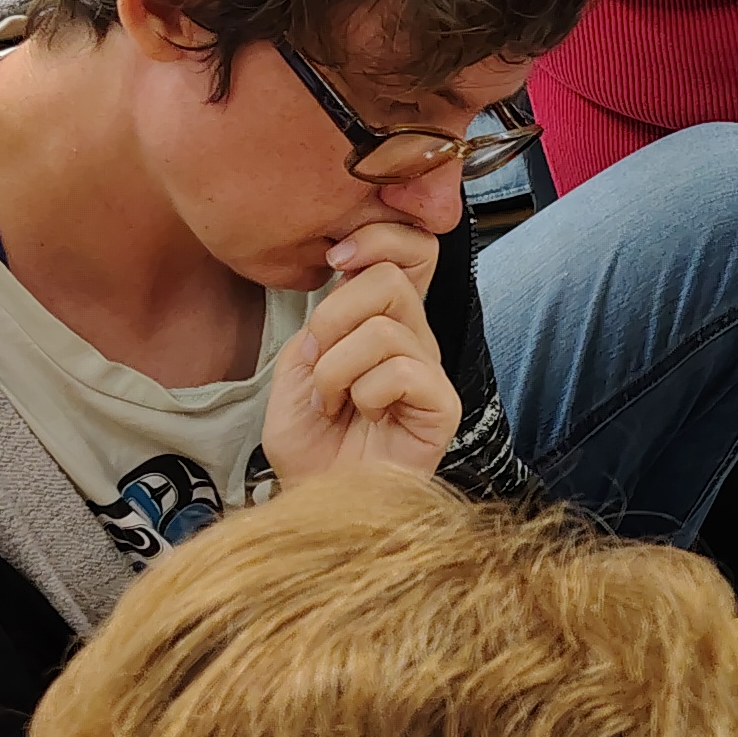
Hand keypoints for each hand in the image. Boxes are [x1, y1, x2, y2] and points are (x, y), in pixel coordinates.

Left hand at [262, 221, 456, 484]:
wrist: (314, 499)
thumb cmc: (309, 442)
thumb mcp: (296, 365)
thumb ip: (321, 319)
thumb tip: (349, 279)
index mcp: (382, 321)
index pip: (410, 250)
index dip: (378, 237)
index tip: (335, 260)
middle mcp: (413, 340)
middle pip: (391, 278)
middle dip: (334, 315)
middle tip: (316, 360)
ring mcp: (430, 372)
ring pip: (385, 328)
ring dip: (337, 368)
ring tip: (332, 402)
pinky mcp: (441, 407)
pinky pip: (402, 370)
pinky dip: (364, 393)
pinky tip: (362, 417)